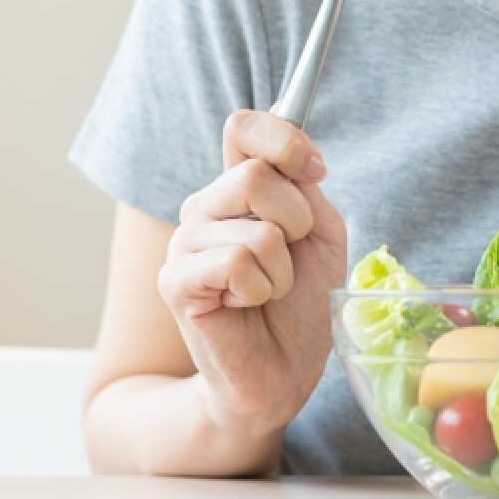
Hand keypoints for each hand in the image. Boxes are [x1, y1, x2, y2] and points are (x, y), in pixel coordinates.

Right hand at [157, 110, 347, 434]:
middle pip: (255, 174)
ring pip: (256, 228)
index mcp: (238, 187)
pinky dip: (260, 289)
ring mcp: (184, 242)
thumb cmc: (301, 302)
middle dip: (298, 221)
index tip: (316, 171)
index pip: (243, 127)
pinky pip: (236, 263)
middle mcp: (204, 206)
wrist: (283, 370)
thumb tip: (295, 150)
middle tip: (291, 257)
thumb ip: (306, 187)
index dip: (284, 139)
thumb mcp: (322, 233)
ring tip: (267, 290)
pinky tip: (245, 306)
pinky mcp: (175, 281)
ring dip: (282, 268)